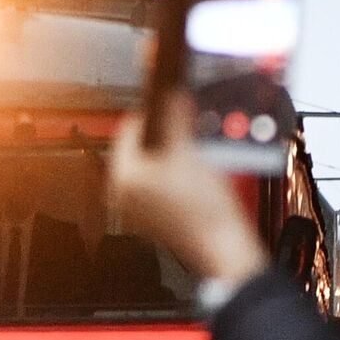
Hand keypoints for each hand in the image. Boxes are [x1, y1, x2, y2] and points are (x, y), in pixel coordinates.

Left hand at [110, 92, 268, 285]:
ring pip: (147, 166)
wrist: (219, 243)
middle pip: (138, 148)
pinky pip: (154, 185)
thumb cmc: (202, 208)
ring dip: (168, 153)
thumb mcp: (188, 151)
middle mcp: (120, 194)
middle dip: (162, 134)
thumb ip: (175, 117)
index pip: (128, 128)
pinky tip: (189, 174)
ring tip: (189, 151)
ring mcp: (133, 208)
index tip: (169, 105)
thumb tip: (172, 95)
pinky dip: (169, 174)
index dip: (152, 112)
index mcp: (122, 176)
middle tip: (183, 128)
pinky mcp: (149, 218)